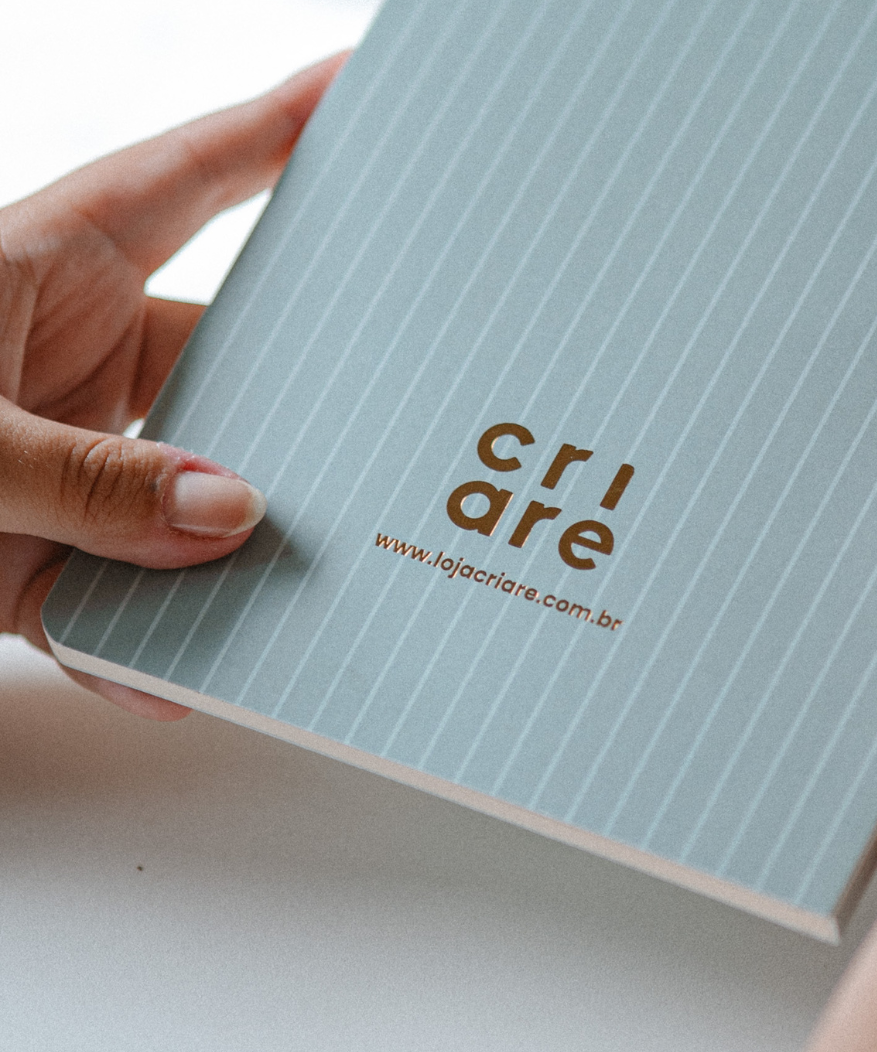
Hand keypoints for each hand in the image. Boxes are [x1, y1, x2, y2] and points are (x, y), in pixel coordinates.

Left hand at [0, 54, 345, 720]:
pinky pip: (112, 598)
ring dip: (234, 542)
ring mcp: (62, 459)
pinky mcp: (32, 554)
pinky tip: (170, 684)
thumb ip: (82, 476)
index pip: (195, 182)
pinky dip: (142, 644)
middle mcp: (70, 355)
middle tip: (397, 407)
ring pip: (187, 491)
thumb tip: (231, 514)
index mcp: (46, 265)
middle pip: (223, 355)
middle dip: (304, 390)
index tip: (366, 99)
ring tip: (310, 577)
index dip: (282, 132)